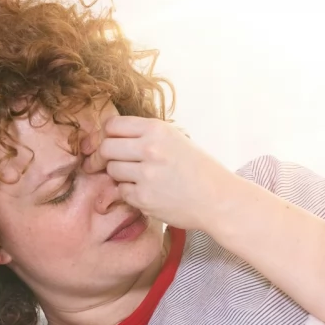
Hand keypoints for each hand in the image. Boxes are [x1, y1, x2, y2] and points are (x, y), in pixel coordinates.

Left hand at [80, 116, 242, 230]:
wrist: (218, 199)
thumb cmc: (198, 169)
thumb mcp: (177, 139)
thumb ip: (146, 134)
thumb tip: (111, 134)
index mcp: (158, 130)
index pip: (113, 125)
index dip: (109, 134)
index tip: (112, 142)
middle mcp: (150, 149)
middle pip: (106, 148)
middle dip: (107, 156)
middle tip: (115, 162)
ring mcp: (146, 175)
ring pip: (112, 170)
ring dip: (121, 175)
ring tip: (140, 177)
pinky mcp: (144, 198)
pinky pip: (122, 192)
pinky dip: (131, 193)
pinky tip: (148, 191)